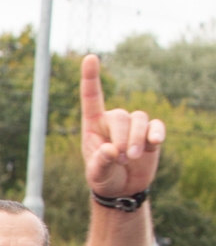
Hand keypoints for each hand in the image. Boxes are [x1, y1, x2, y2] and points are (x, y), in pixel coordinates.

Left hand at [79, 53, 165, 198]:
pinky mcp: (150, 133)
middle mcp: (113, 121)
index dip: (91, 78)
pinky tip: (155, 143)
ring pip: (139, 119)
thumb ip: (99, 162)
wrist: (122, 188)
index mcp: (93, 125)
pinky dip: (156, 134)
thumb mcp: (96, 174)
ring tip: (130, 158)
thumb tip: (110, 150)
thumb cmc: (103, 177)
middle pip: (121, 116)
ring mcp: (133, 126)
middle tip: (119, 158)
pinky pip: (156, 126)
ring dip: (137, 139)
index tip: (90, 57)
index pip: (91, 98)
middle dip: (121, 137)